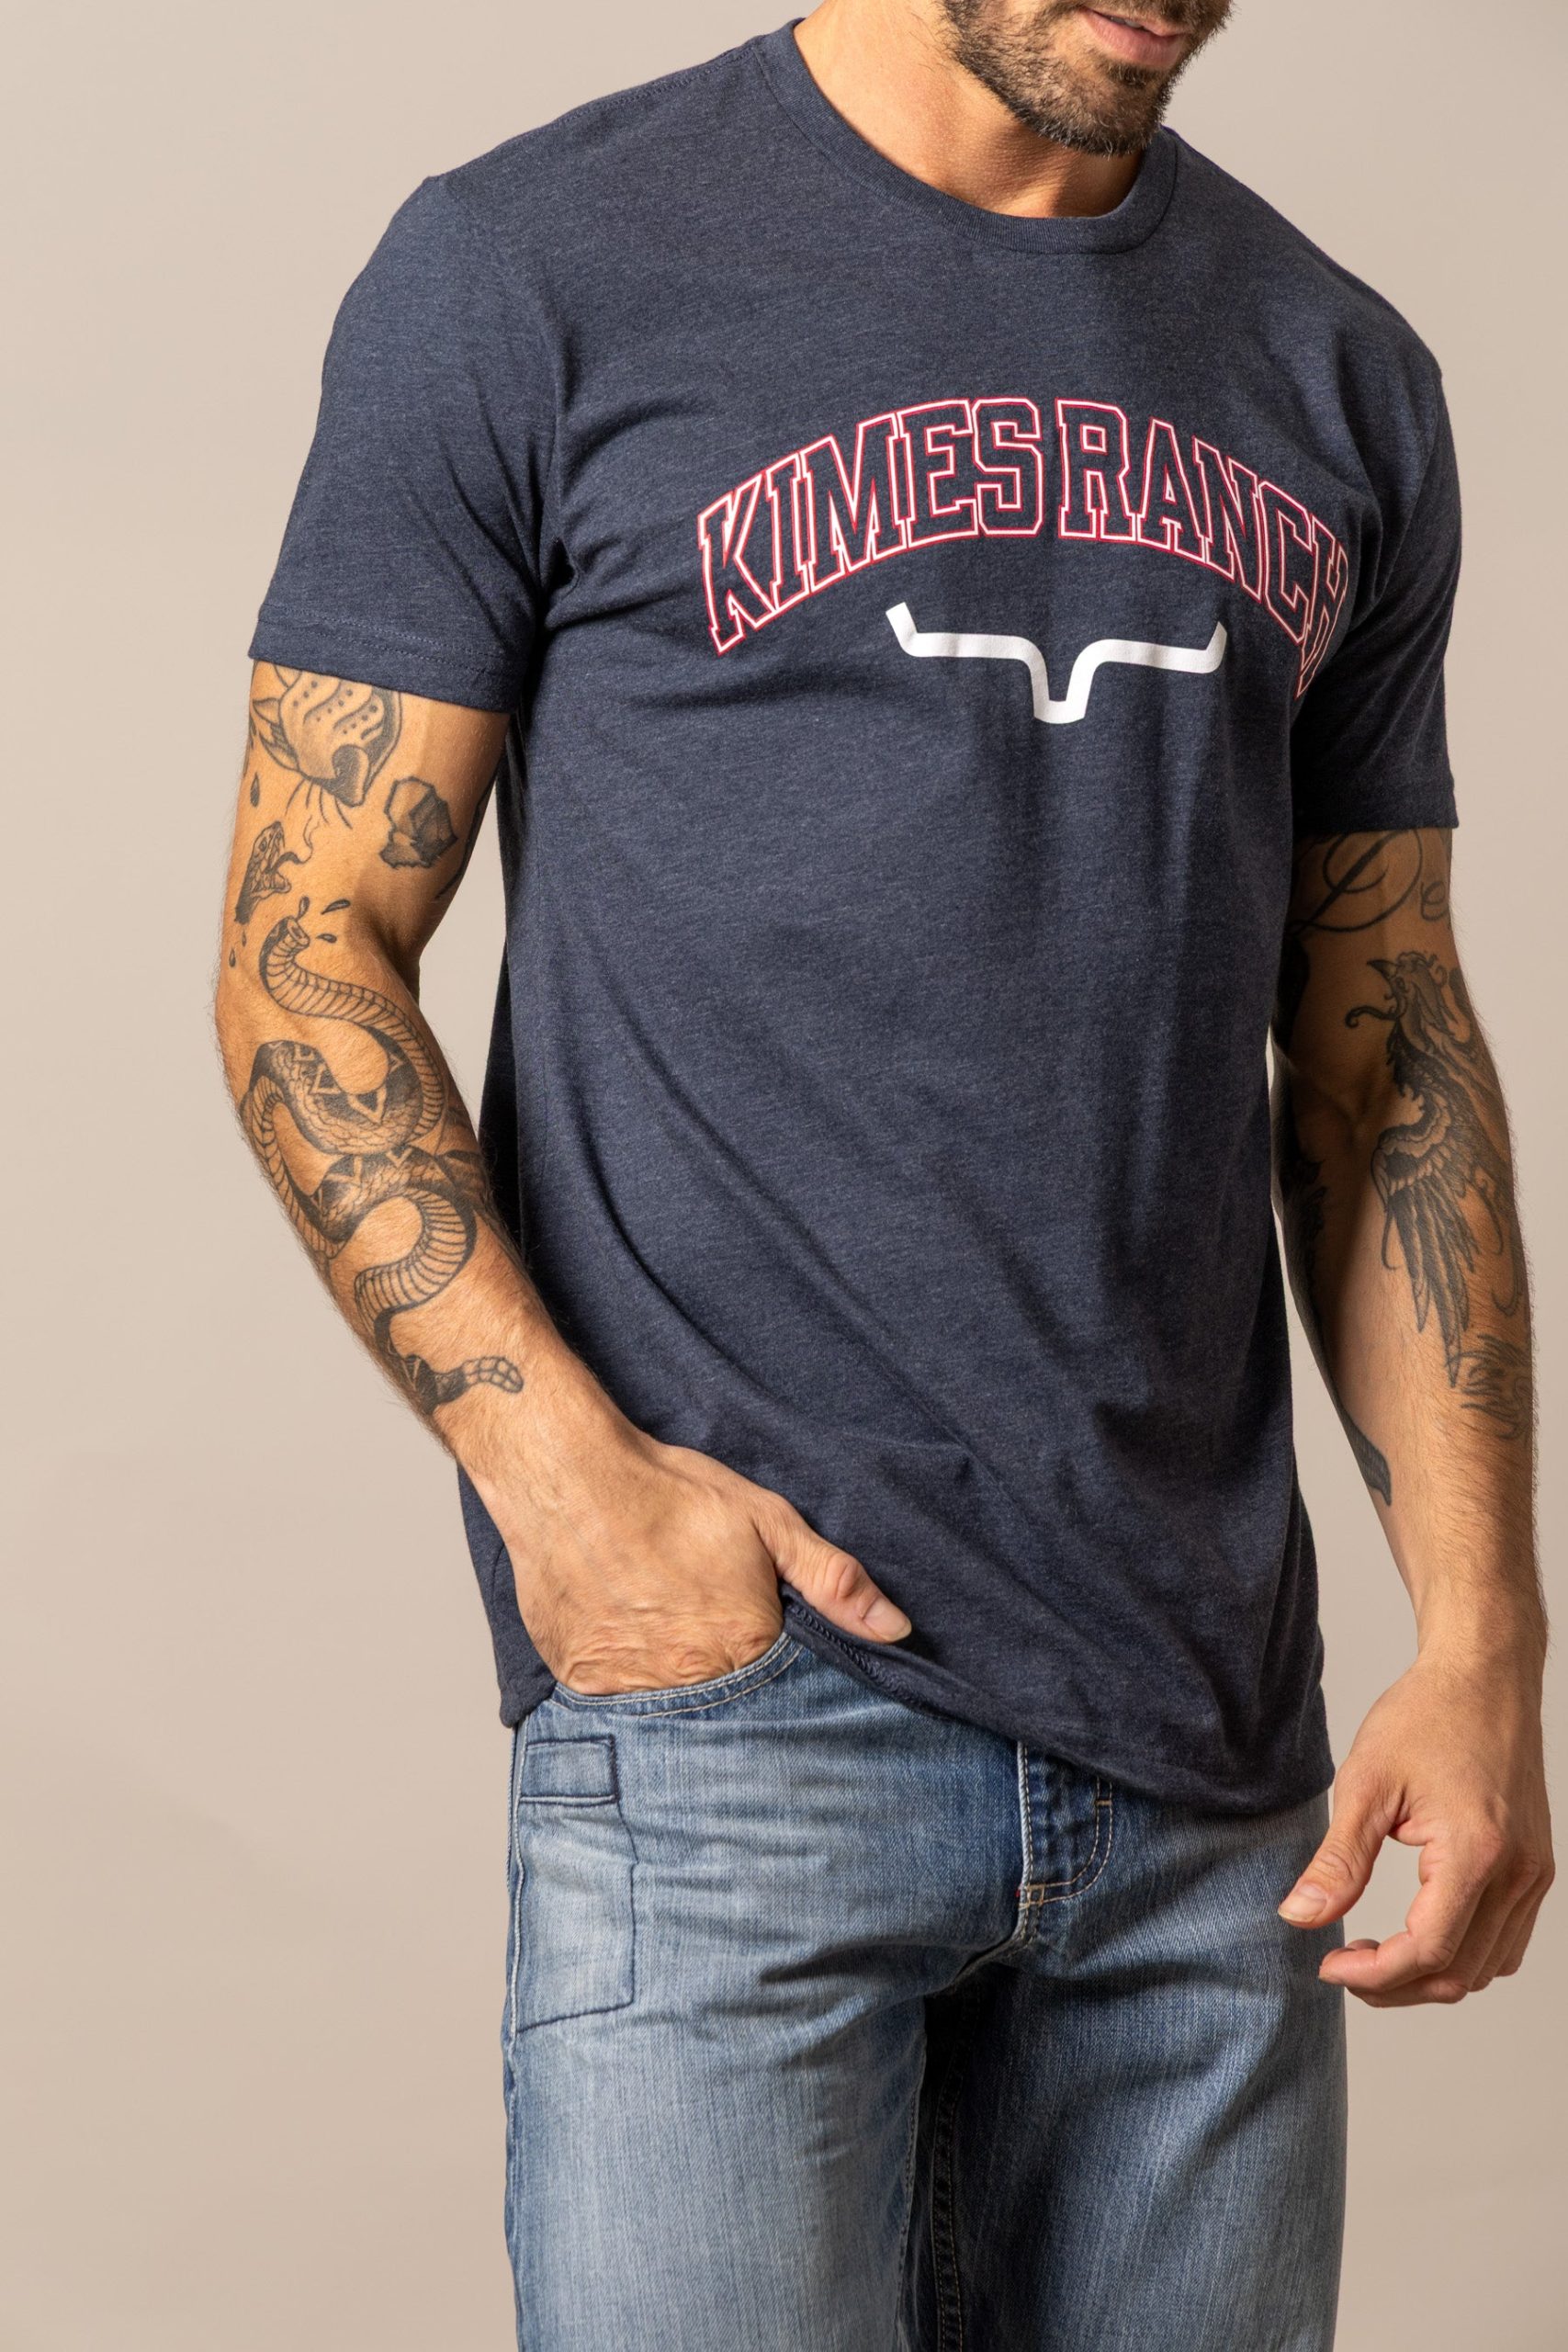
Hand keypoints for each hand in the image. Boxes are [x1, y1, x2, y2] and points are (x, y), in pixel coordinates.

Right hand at [488, 1388, 912, 1694]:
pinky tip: (627, 1634)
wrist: (567, 1477)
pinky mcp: (584, 1683)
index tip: (761, 1644)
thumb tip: (896, 1629)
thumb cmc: (668, 1492)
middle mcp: (691, 1682)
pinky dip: (628, 1679)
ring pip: (671, 1710)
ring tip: (666, 1629)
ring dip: (678, 1685)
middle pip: (727, 1707)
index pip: (783, 1692)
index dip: (777, 1669)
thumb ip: (832, 1579)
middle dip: (728, 1682)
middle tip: (704, 1626)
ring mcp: (632, 1688)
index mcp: (745, 1646)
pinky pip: (617, 1702)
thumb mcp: (765, 1521)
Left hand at [1278, 1645, 1553, 2004]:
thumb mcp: (1365, 1783)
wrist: (1484, 1677)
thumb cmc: (1427, 1716)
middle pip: (1459, 1972)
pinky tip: (1416, 1931)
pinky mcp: (1535, 1868)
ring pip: (1486, 1967)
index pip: (1428, 1950)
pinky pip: (1506, 1941)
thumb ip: (1338, 1861)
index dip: (1374, 1974)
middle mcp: (1517, 1873)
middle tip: (1342, 1963)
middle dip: (1395, 1984)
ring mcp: (1533, 1874)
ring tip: (1371, 1951)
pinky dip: (1462, 1954)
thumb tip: (1300, 1918)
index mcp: (1476, 1853)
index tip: (1328, 1965)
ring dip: (1428, 1975)